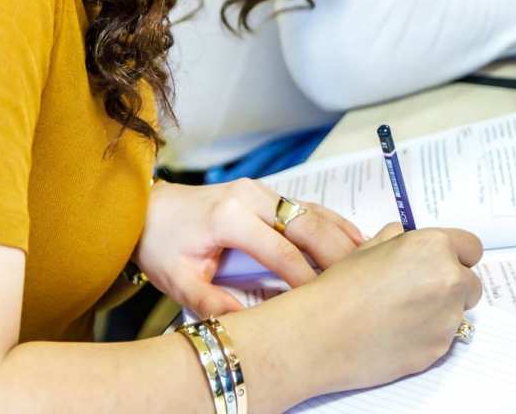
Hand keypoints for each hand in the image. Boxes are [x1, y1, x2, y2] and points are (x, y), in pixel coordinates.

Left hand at [134, 178, 363, 316]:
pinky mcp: (265, 191)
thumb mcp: (181, 282)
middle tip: (361, 277)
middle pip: (306, 224)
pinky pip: (305, 205)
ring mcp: (260, 189)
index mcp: (230, 217)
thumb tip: (252, 326)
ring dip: (340, 234)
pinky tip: (351, 237)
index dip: (306, 277)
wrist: (148, 210)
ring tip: (367, 258)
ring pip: (312, 210)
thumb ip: (214, 305)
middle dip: (335, 252)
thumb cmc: (163, 244)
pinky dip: (330, 222)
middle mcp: (250, 196)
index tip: (326, 300)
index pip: (281, 250)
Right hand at [224, 224, 483, 406]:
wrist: (322, 333)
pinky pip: (444, 338)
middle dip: (452, 285)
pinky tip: (398, 333)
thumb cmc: (342, 285)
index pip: (472, 247)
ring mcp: (447, 317)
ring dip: (441, 311)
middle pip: (471, 282)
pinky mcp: (439, 349)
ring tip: (403, 314)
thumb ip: (398, 238)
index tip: (444, 262)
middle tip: (421, 291)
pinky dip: (428, 336)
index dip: (456, 255)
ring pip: (459, 312)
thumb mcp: (370, 248)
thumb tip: (406, 237)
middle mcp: (449, 279)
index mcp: (434, 246)